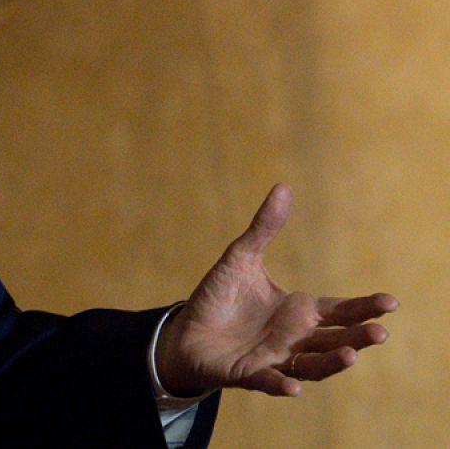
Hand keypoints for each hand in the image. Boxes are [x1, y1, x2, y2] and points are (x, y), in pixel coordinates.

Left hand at [155, 183, 397, 397]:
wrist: (186, 332)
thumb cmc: (219, 297)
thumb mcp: (240, 258)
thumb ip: (263, 228)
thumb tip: (283, 187)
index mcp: (299, 311)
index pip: (341, 311)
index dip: (365, 308)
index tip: (390, 302)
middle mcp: (296, 338)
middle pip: (336, 340)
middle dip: (359, 338)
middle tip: (379, 332)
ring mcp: (276, 359)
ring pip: (313, 366)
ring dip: (332, 363)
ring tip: (350, 355)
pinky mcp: (250, 375)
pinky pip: (270, 383)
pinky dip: (282, 386)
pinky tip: (293, 388)